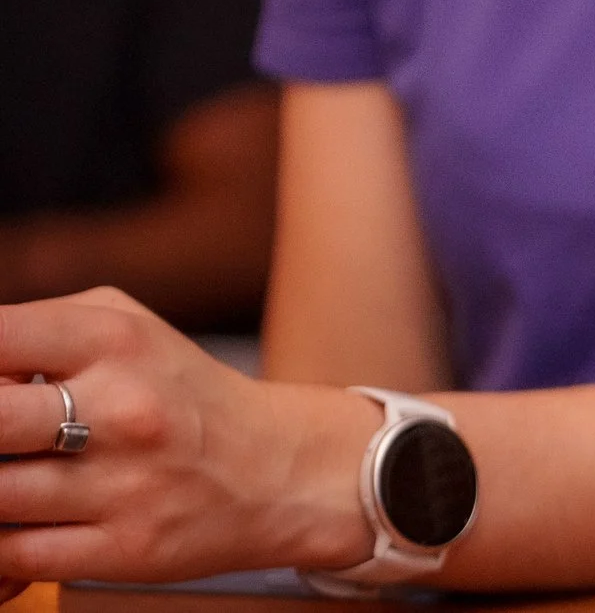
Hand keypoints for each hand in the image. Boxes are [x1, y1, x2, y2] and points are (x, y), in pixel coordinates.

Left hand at [0, 289, 372, 582]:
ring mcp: (125, 483)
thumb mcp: (125, 328)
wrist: (278, 470)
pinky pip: (16, 554)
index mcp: (116, 340)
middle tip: (6, 439)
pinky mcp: (124, 549)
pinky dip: (2, 544)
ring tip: (18, 476)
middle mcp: (125, 408)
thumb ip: (39, 333)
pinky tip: (25, 521)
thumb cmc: (182, 396)